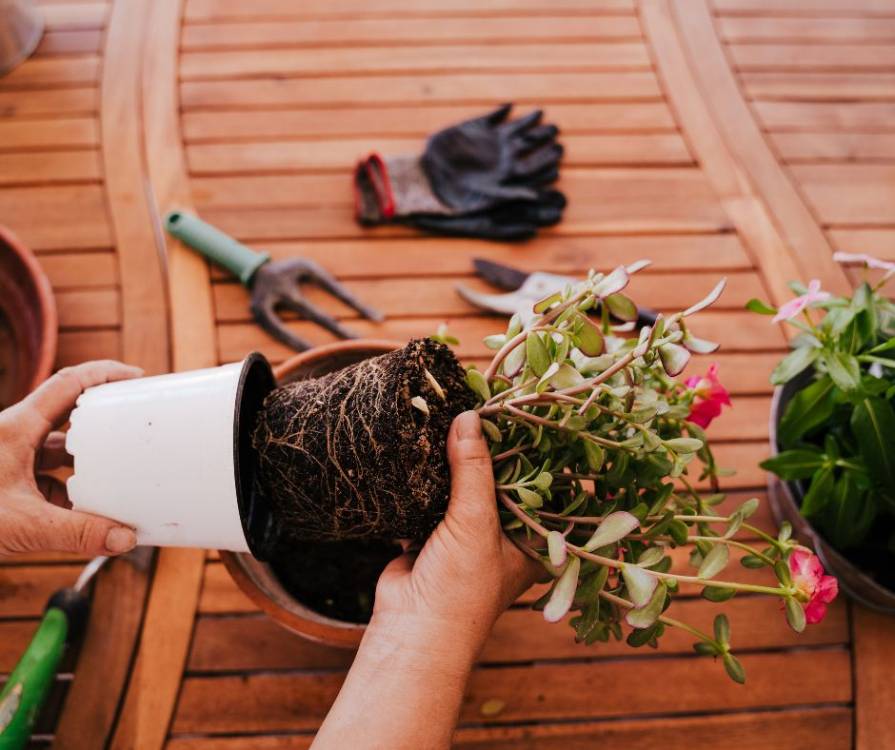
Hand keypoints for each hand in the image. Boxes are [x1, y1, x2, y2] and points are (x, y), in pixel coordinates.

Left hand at [0, 360, 142, 556]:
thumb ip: (77, 533)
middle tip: (134, 424)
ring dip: (85, 460)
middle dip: (103, 420)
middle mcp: (11, 435)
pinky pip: (42, 476)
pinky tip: (82, 510)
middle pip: (68, 414)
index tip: (137, 379)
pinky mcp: (1, 481)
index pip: (70, 383)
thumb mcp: (21, 524)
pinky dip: (66, 489)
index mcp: (16, 427)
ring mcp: (5, 457)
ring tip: (116, 473)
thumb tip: (125, 540)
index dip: (107, 374)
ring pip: (55, 449)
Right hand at [370, 410, 541, 659]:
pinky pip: (434, 497)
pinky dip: (427, 477)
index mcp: (533, 539)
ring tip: (452, 415)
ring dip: (455, 460)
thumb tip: (468, 416)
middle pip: (501, 481)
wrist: (411, 630)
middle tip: (482, 405)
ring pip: (465, 487)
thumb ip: (473, 468)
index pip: (542, 484)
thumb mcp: (475, 522)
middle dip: (488, 450)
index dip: (534, 450)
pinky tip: (423, 445)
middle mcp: (505, 536)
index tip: (523, 410)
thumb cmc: (461, 589)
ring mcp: (468, 534)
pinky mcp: (434, 534)